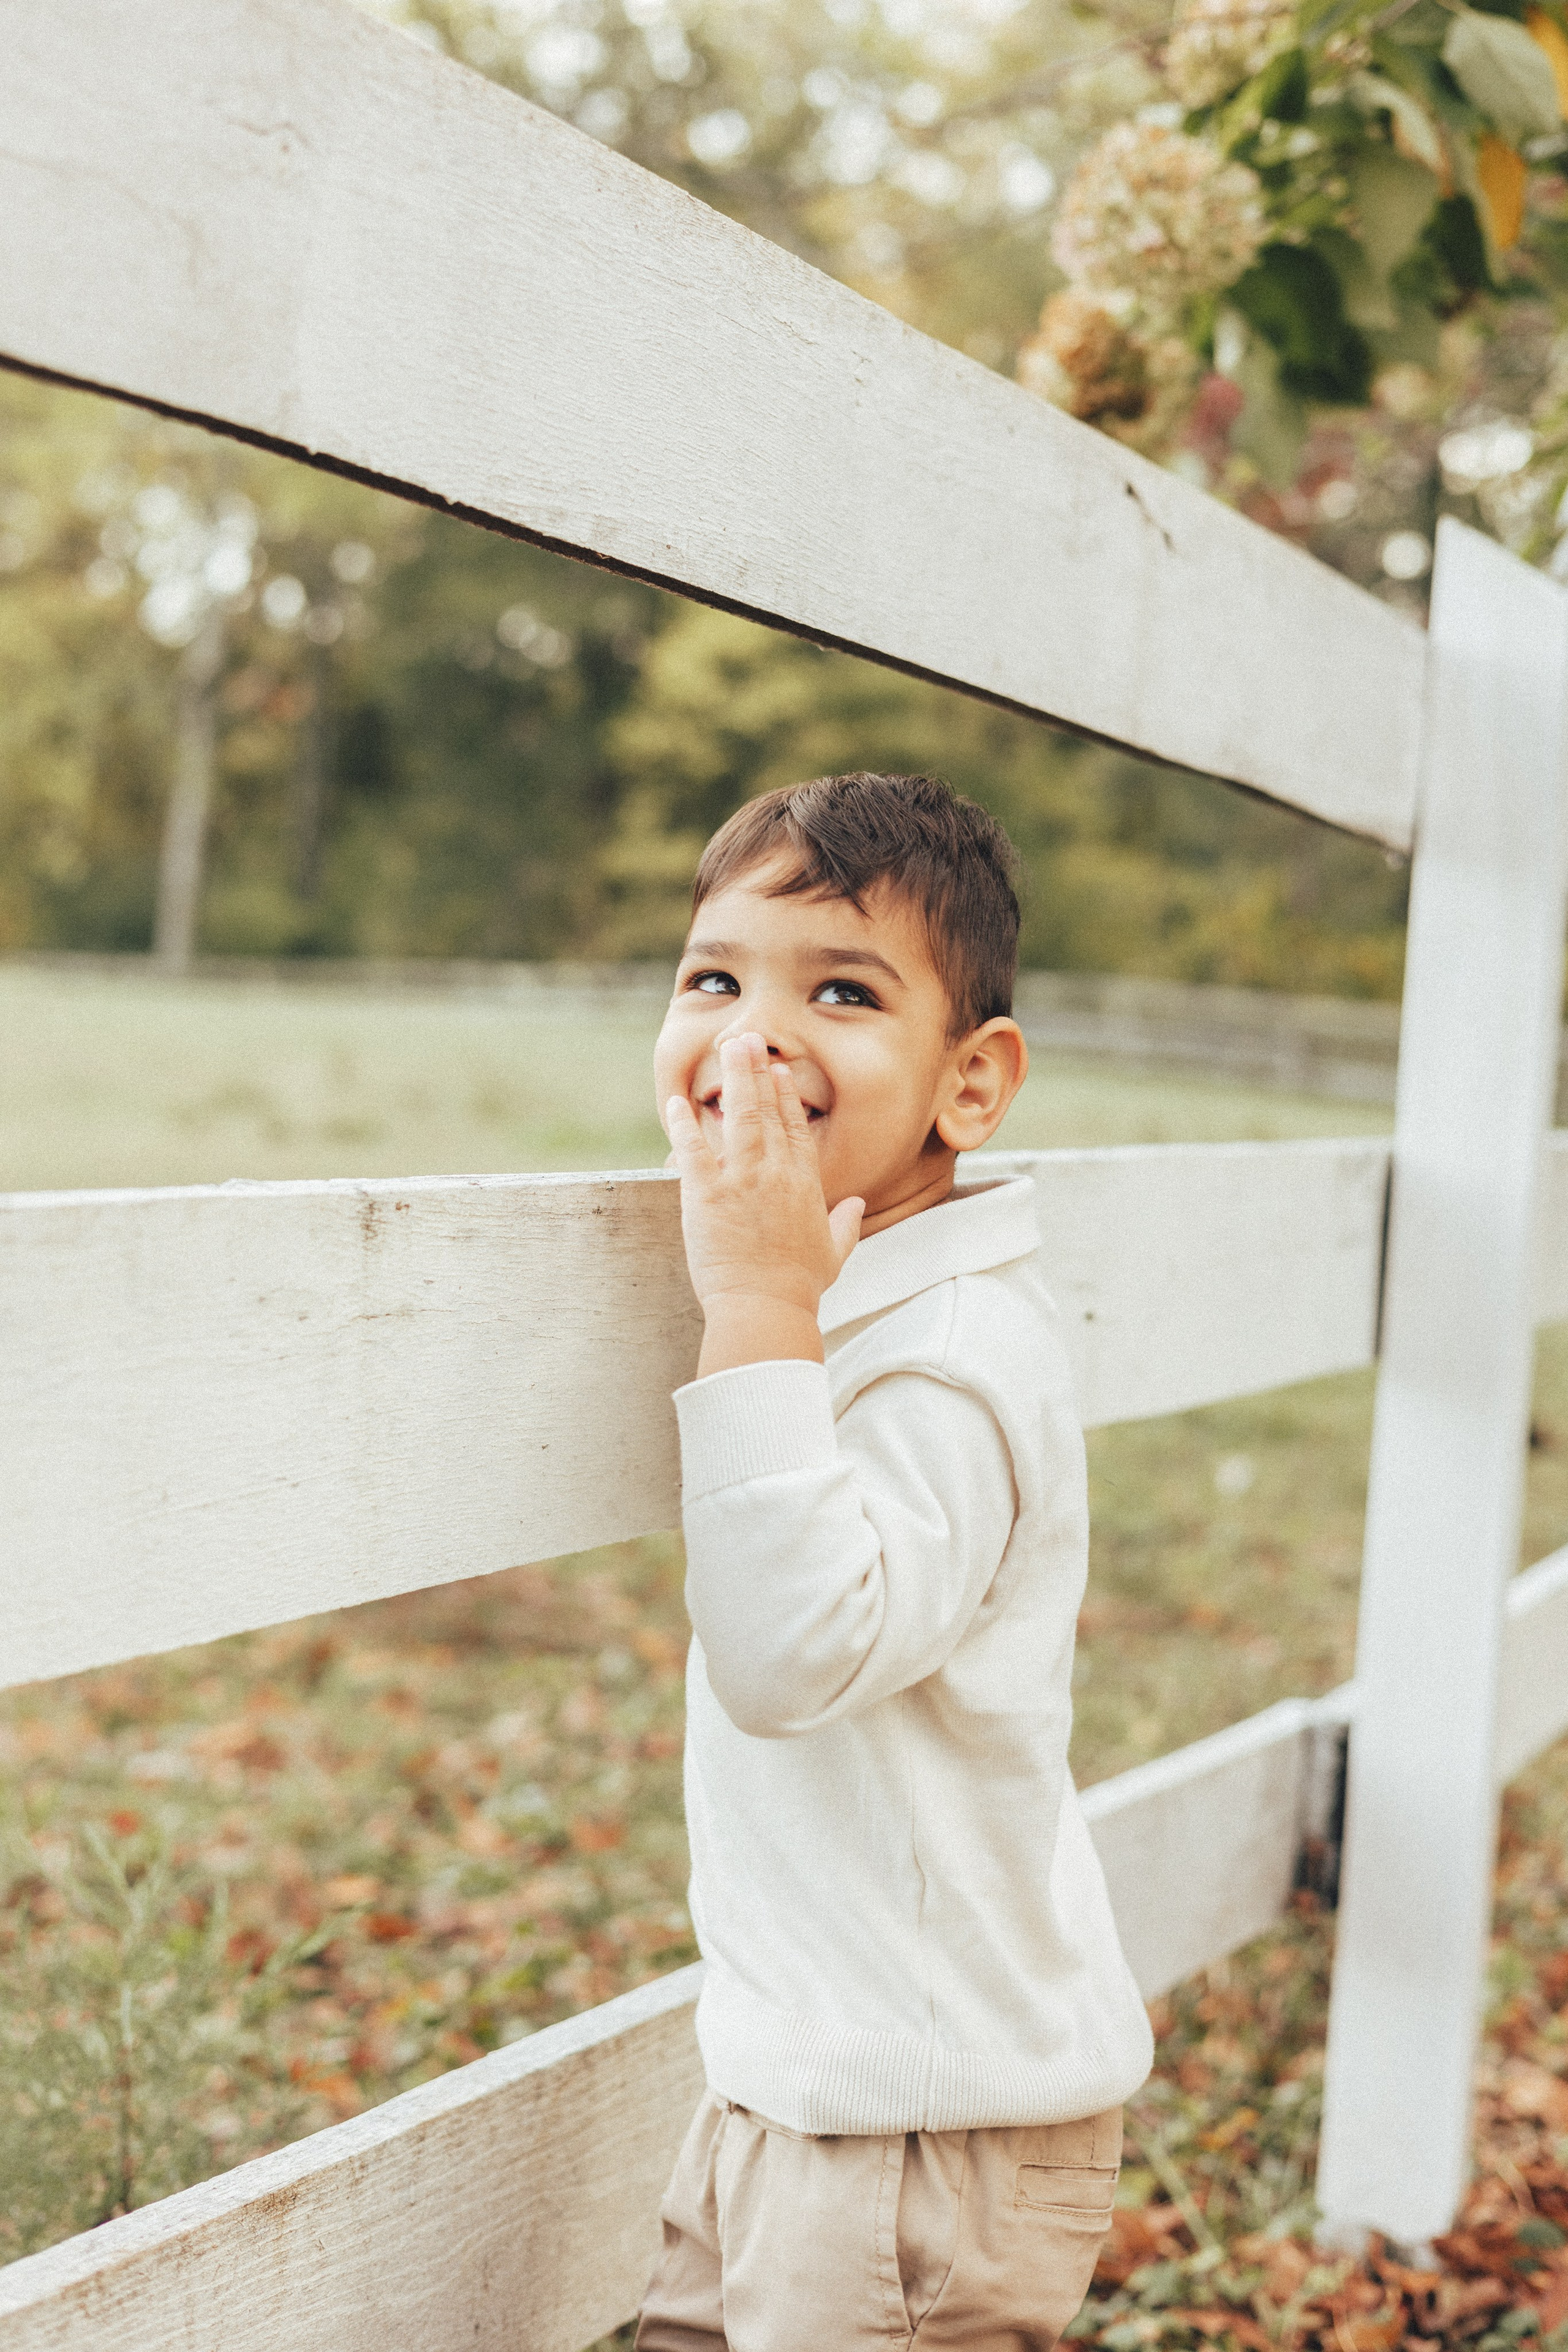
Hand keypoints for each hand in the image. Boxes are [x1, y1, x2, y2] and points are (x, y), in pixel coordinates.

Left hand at [665, 1033, 862, 1375]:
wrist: (766, 1308)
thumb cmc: (799, 1287)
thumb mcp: (834, 1254)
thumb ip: (846, 1226)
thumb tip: (857, 1207)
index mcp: (805, 1185)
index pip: (796, 1129)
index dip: (787, 1097)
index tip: (779, 1072)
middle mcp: (775, 1174)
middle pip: (768, 1110)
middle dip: (758, 1071)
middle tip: (750, 1040)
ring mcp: (741, 1181)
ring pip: (739, 1116)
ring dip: (732, 1079)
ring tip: (727, 1047)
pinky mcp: (706, 1195)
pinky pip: (693, 1150)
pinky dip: (684, 1124)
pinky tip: (676, 1103)